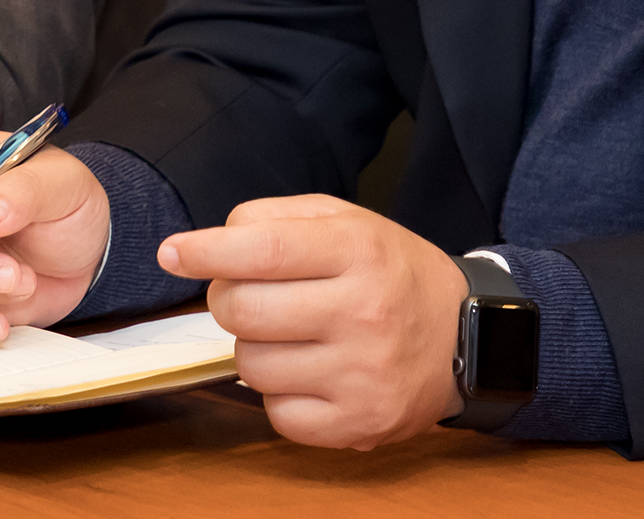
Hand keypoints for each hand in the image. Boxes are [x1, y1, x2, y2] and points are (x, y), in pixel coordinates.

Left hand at [160, 194, 469, 449]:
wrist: (469, 338)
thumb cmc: (392, 273)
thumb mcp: (348, 222)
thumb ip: (277, 220)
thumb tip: (207, 245)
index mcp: (359, 251)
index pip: (261, 249)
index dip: (206, 251)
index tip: (173, 252)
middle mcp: (363, 312)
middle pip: (243, 310)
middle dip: (227, 299)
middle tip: (248, 295)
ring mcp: (362, 374)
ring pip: (251, 365)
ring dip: (255, 347)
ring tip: (291, 335)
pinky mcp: (359, 423)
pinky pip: (277, 413)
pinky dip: (279, 394)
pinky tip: (310, 372)